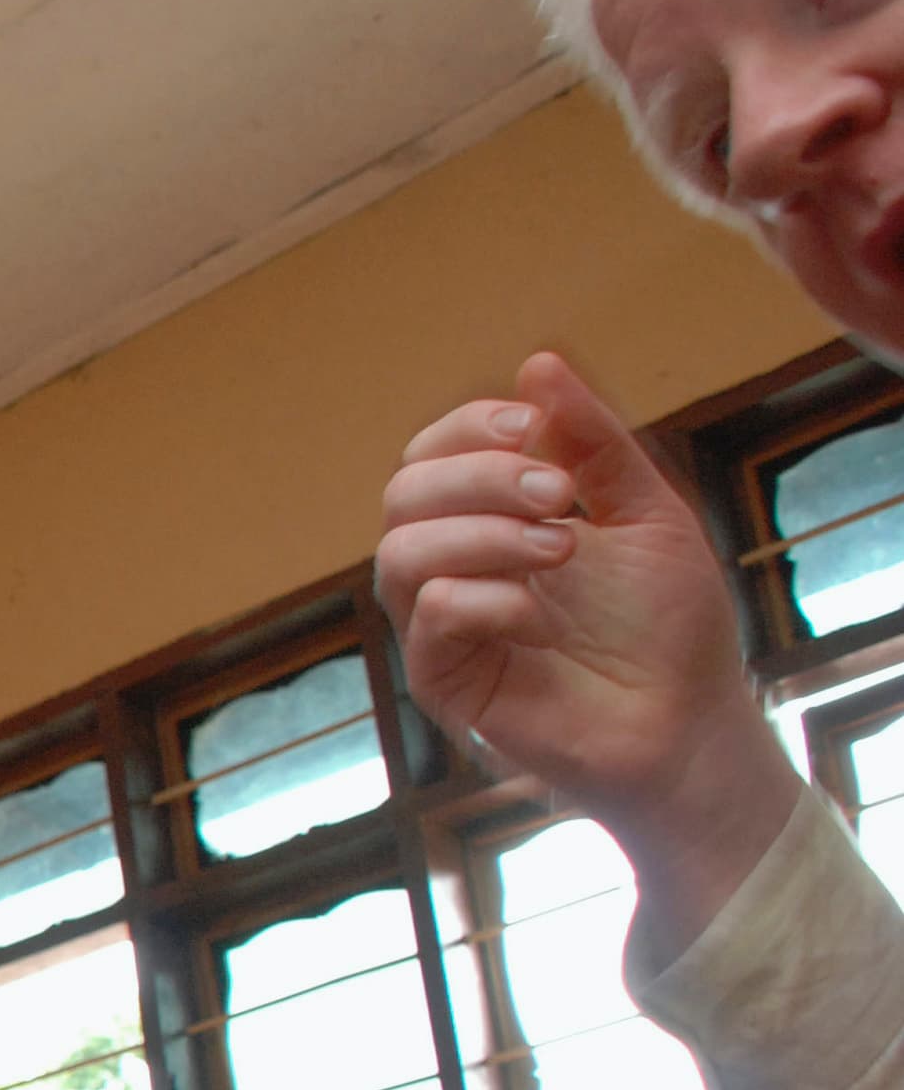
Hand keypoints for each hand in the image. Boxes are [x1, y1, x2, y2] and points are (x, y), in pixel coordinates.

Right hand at [375, 351, 800, 959]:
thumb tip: (538, 364)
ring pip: (399, 553)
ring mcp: (445, 627)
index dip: (467, 427)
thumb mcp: (646, 512)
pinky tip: (542, 614)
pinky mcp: (446, 683)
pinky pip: (428, 618)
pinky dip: (485, 598)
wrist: (689, 725)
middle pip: (405, 493)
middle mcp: (456, 568)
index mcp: (492, 521)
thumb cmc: (670, 627)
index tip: (532, 427)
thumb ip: (596, 443)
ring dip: (481, 534)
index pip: (433, 454)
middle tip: (557, 493)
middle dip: (477, 475)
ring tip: (562, 548)